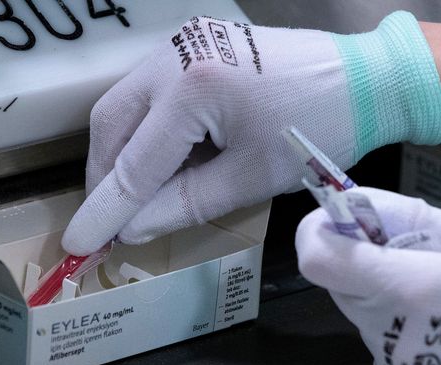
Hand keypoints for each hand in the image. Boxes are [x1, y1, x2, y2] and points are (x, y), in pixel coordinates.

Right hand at [62, 12, 440, 253]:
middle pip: (111, 122)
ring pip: (125, 105)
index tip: (77, 244)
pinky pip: (150, 92)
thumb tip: (132, 229)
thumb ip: (183, 204)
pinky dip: (147, 130)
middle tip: (110, 222)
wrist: (363, 80)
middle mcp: (175, 54)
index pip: (134, 162)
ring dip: (123, 153)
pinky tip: (163, 161)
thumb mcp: (249, 178)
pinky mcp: (195, 45)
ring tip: (136, 197)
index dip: (105, 210)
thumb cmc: (317, 130)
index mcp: (192, 87)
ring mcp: (183, 43)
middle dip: (106, 177)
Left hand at [295, 188, 440, 364]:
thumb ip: (412, 221)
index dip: (320, 234)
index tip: (342, 225)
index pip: (317, 258)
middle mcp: (388, 334)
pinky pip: (390, 357)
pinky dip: (409, 343)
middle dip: (364, 267)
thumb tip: (360, 206)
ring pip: (366, 323)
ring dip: (390, 307)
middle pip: (342, 288)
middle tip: (416, 261)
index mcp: (405, 287)